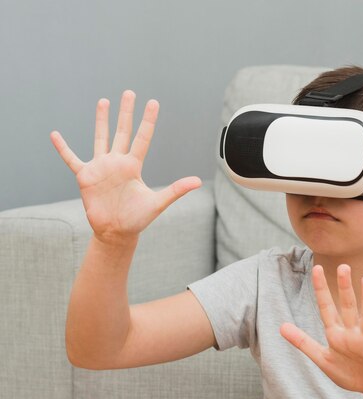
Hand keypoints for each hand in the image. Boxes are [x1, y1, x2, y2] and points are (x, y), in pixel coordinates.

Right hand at [50, 90, 201, 245]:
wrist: (116, 232)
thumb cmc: (137, 219)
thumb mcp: (158, 203)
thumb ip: (176, 190)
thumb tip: (198, 181)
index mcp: (134, 166)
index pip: (142, 138)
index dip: (148, 121)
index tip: (153, 102)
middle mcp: (118, 162)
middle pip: (122, 131)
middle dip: (126, 112)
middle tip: (129, 93)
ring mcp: (101, 167)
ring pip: (101, 138)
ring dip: (101, 120)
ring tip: (103, 101)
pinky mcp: (85, 176)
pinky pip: (71, 159)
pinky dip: (63, 148)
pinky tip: (55, 135)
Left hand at [280, 264, 362, 398]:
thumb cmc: (349, 371)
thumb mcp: (322, 358)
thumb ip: (302, 342)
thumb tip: (281, 326)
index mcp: (336, 334)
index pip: (326, 308)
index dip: (321, 290)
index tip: (316, 269)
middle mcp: (352, 334)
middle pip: (347, 307)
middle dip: (344, 288)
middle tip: (343, 266)